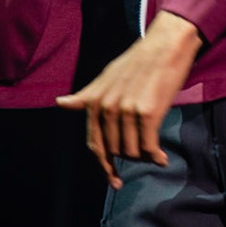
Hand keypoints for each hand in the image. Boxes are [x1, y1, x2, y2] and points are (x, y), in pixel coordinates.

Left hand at [54, 10, 203, 188]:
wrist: (165, 45)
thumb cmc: (137, 61)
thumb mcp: (106, 77)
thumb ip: (86, 95)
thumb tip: (60, 103)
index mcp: (94, 101)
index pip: (95, 144)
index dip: (105, 166)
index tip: (115, 181)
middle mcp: (107, 107)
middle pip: (115, 151)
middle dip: (130, 159)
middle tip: (146, 156)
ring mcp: (127, 111)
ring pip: (132, 151)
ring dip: (145, 157)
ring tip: (155, 153)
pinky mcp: (148, 113)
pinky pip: (149, 147)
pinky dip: (156, 157)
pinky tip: (162, 158)